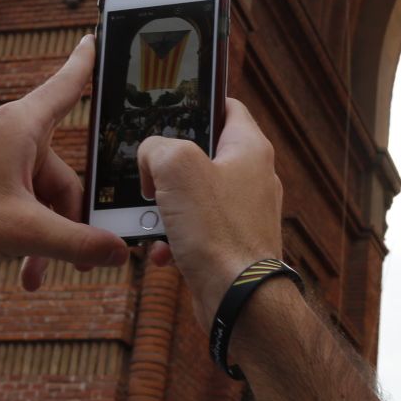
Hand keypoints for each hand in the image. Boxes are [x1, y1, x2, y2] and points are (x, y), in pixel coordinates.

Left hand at [0, 35, 126, 289]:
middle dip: (70, 219)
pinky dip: (23, 234)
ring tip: (37, 272)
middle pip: (62, 172)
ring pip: (38, 195)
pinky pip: (16, 203)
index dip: (86, 64)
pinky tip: (22, 269)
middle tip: (82, 258)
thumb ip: (77, 242)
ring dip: (44, 236)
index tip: (95, 40)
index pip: (66, 86)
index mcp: (20, 127)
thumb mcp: (23, 233)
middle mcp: (6, 135)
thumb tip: (118, 252)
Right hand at [141, 98, 282, 330]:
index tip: (169, 107)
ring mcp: (245, 212)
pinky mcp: (233, 242)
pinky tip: (162, 253)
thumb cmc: (216, 231)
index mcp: (249, 148)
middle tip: (148, 173)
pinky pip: (197, 231)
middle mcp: (253, 177)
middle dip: (169, 167)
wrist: (238, 297)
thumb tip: (152, 159)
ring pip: (194, 197)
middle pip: (203, 154)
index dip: (198, 103)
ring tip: (152, 218)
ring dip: (166, 208)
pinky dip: (175, 239)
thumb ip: (158, 147)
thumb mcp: (176, 168)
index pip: (227, 107)